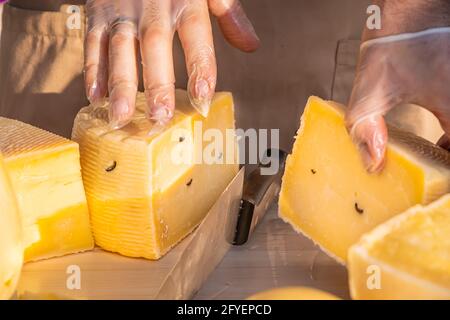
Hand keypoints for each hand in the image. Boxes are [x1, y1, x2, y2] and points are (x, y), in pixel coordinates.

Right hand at [84, 0, 258, 127]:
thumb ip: (228, 13)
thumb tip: (251, 45)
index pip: (196, 35)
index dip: (200, 67)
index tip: (203, 100)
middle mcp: (153, 4)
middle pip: (155, 44)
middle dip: (157, 82)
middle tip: (159, 117)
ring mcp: (122, 9)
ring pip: (120, 46)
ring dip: (120, 83)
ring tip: (121, 117)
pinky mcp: (98, 11)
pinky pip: (92, 41)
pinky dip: (92, 69)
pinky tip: (95, 98)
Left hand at [346, 1, 449, 172]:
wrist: (409, 8)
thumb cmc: (395, 41)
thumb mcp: (373, 87)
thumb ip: (365, 127)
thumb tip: (373, 164)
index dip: (446, 174)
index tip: (435, 185)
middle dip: (448, 165)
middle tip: (432, 179)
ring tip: (435, 162)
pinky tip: (440, 142)